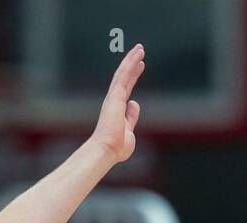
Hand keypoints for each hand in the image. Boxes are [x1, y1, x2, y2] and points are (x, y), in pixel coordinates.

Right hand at [91, 43, 144, 164]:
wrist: (106, 150)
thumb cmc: (117, 148)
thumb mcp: (129, 132)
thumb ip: (131, 117)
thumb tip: (134, 103)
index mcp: (117, 110)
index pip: (127, 89)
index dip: (133, 77)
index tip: (139, 67)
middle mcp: (114, 101)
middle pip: (124, 78)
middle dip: (132, 65)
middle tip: (139, 53)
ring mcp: (114, 98)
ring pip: (123, 73)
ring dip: (131, 60)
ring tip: (140, 48)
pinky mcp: (115, 96)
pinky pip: (124, 75)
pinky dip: (130, 64)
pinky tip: (138, 55)